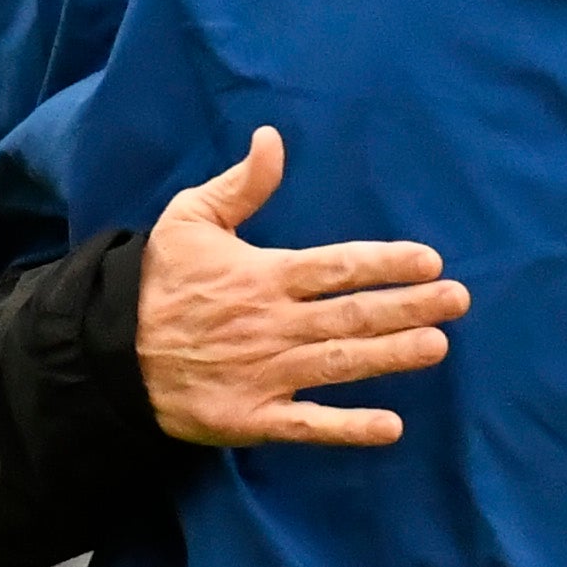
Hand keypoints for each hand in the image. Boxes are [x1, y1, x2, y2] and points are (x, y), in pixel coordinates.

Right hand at [137, 126, 470, 447]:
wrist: (107, 351)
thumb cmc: (156, 281)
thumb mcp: (189, 219)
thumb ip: (241, 185)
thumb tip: (273, 139)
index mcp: (263, 275)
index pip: (338, 265)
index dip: (387, 262)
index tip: (431, 259)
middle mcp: (272, 324)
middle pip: (353, 314)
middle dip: (410, 306)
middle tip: (458, 300)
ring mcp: (265, 373)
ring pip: (341, 363)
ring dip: (392, 356)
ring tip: (437, 347)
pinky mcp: (252, 417)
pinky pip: (308, 425)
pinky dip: (348, 428)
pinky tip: (391, 427)